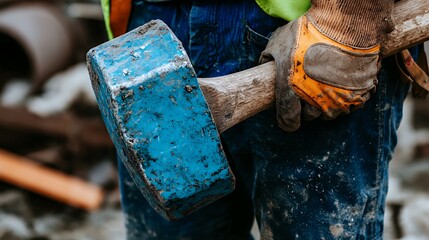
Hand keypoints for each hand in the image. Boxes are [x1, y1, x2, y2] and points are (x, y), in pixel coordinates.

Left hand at [260, 15, 379, 131]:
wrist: (345, 23)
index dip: (286, 121)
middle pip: (310, 116)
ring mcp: (338, 97)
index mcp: (291, 89)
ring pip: (330, 113)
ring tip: (325, 89)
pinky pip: (351, 106)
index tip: (288, 120)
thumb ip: (268, 59)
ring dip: (326, 104)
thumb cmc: (308, 31)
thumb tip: (263, 67)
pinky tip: (342, 86)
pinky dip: (346, 99)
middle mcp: (315, 98)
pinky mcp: (358, 92)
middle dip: (307, 108)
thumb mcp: (279, 42)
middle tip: (308, 93)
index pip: (287, 118)